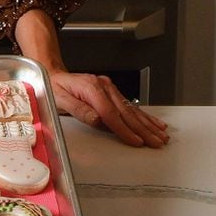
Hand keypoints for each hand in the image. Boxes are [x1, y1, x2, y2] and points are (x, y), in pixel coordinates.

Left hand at [48, 69, 168, 147]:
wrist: (54, 74)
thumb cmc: (54, 87)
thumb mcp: (59, 98)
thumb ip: (78, 109)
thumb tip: (96, 119)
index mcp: (91, 88)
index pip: (111, 113)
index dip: (124, 129)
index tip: (136, 141)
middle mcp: (103, 86)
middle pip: (126, 112)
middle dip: (143, 129)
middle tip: (156, 142)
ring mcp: (109, 88)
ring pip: (132, 109)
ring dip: (148, 123)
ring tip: (161, 135)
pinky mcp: (111, 91)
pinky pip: (130, 105)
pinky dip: (144, 115)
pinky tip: (154, 122)